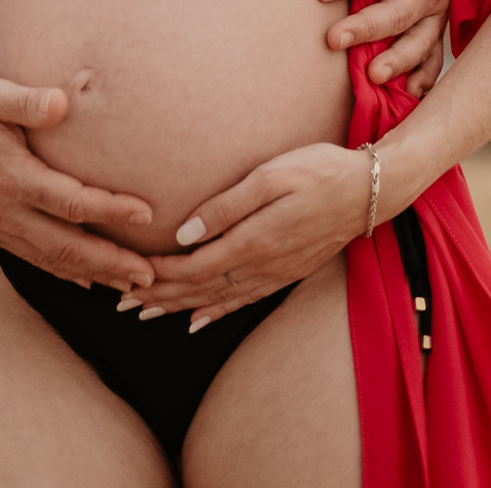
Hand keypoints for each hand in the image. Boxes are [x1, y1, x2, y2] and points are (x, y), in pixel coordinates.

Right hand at [0, 74, 154, 293]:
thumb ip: (27, 102)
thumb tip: (63, 103)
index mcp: (14, 177)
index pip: (73, 202)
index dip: (111, 210)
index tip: (146, 214)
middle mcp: (7, 210)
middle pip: (68, 247)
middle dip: (111, 264)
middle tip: (151, 278)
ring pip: (50, 260)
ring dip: (92, 274)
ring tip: (127, 286)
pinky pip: (30, 257)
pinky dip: (60, 271)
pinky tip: (80, 279)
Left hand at [124, 143, 369, 326]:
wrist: (369, 190)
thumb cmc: (318, 170)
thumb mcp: (270, 176)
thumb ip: (226, 206)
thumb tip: (184, 234)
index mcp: (254, 242)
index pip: (193, 267)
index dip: (158, 275)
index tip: (127, 275)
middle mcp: (262, 266)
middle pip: (200, 289)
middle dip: (159, 296)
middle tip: (121, 301)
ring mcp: (276, 274)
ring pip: (218, 299)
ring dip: (180, 307)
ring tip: (147, 313)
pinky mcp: (286, 273)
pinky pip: (243, 300)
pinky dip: (215, 312)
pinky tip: (198, 320)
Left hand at [315, 0, 462, 95]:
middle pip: (396, 12)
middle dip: (365, 28)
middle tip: (333, 40)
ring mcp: (436, 12)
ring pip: (418, 40)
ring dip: (396, 60)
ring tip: (372, 76)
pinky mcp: (438, 27)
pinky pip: (434, 56)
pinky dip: (425, 78)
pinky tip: (410, 96)